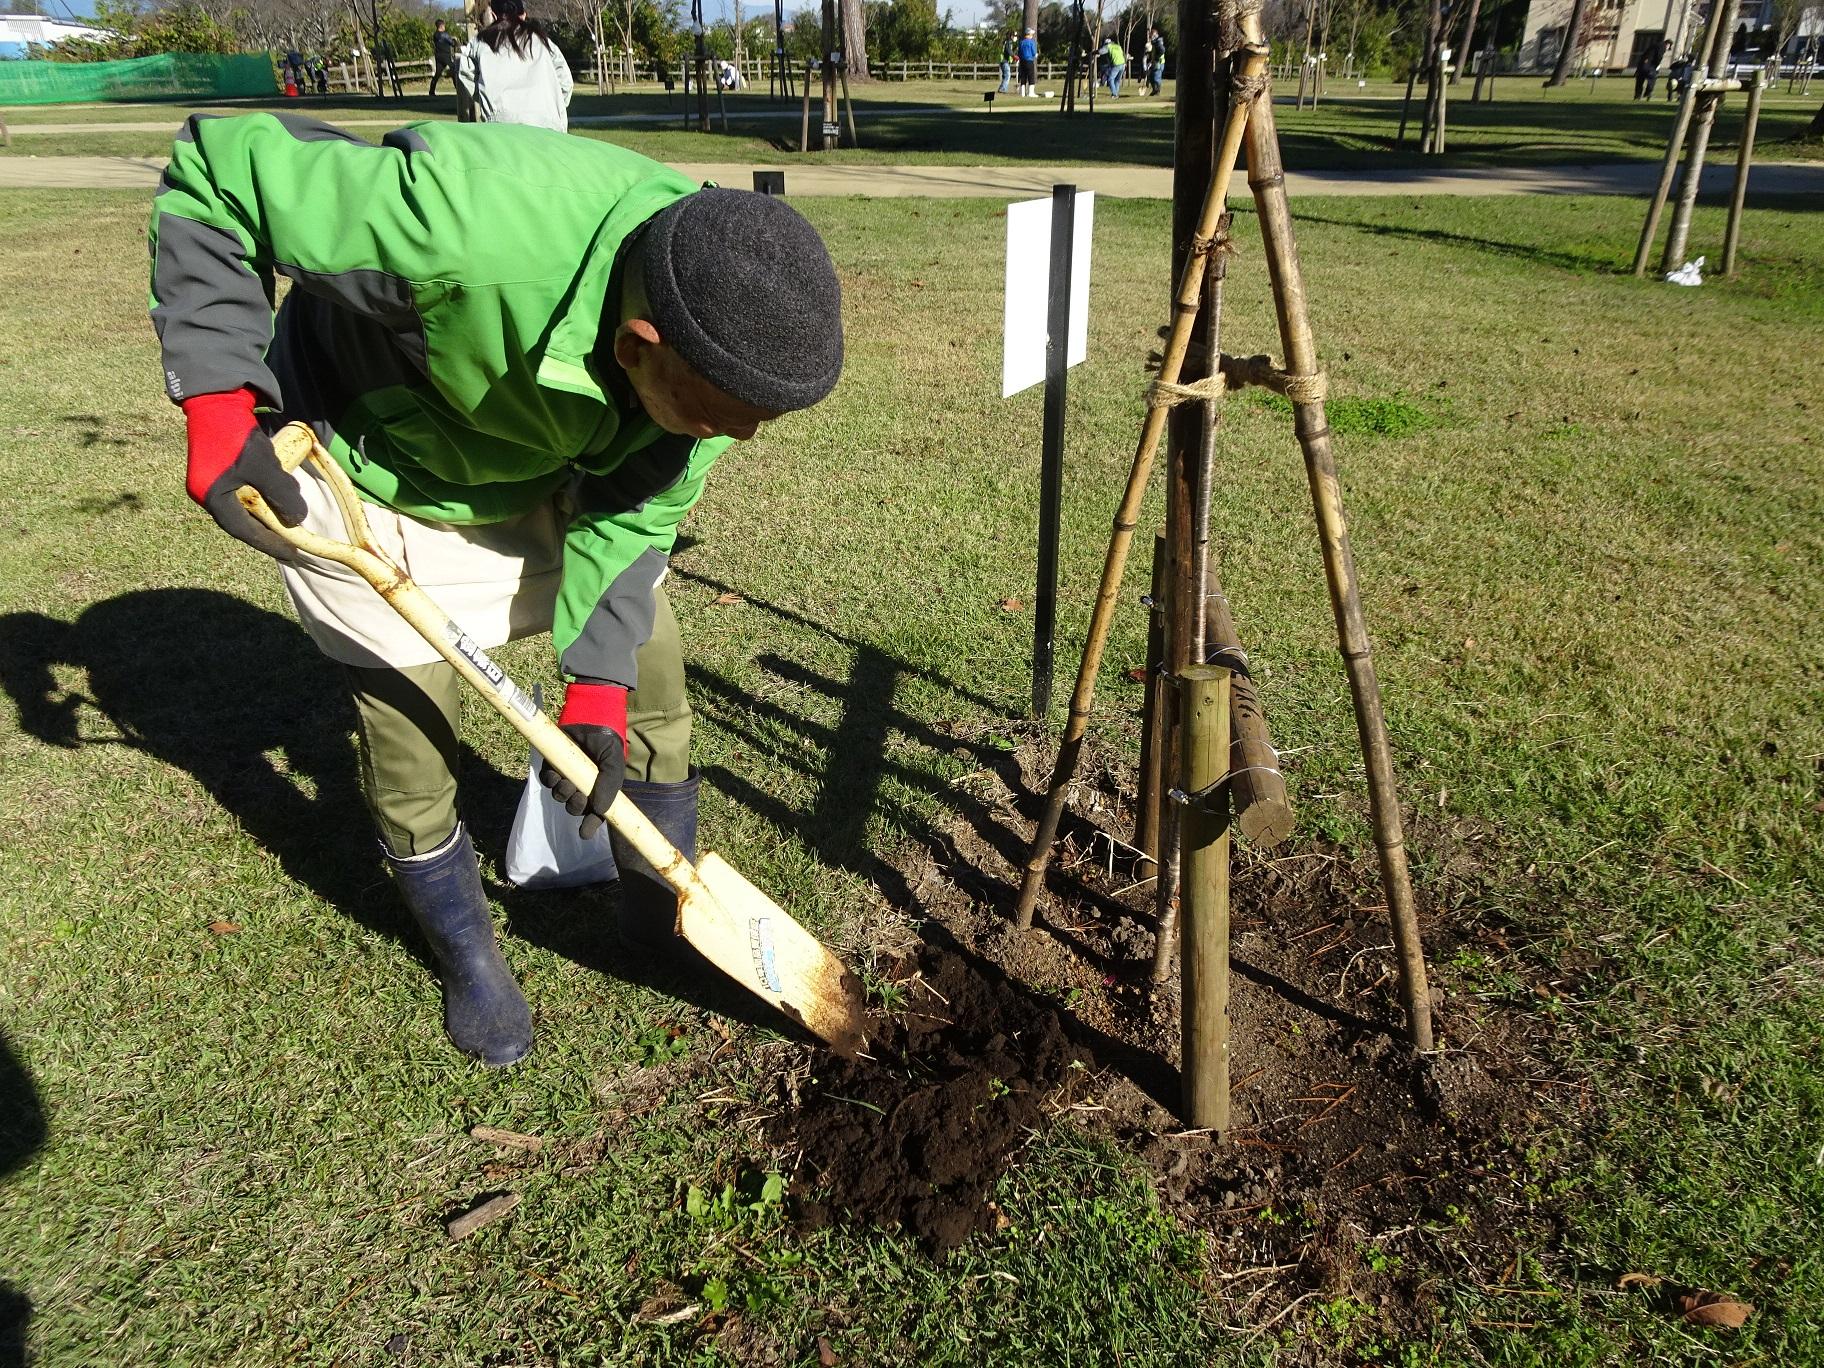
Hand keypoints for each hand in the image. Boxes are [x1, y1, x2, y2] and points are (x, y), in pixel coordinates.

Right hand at [182, 389, 305, 558]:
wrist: (216, 399)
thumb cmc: (235, 435)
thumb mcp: (263, 467)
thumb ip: (280, 495)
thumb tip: (297, 520)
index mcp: (212, 498)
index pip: (244, 531)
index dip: (270, 544)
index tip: (293, 553)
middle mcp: (207, 492)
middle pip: (243, 520)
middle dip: (270, 529)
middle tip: (294, 539)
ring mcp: (212, 479)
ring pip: (245, 504)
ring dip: (268, 509)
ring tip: (290, 515)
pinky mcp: (220, 466)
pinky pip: (245, 489)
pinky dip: (263, 494)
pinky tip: (278, 491)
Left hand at [540, 681, 627, 839]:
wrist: (591, 716)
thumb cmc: (607, 740)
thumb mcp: (614, 764)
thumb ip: (610, 786)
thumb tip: (599, 810)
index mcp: (600, 789)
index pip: (595, 814)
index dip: (590, 825)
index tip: (584, 834)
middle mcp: (582, 785)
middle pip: (574, 807)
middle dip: (574, 806)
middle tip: (578, 797)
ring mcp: (566, 775)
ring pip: (559, 795)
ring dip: (561, 793)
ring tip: (567, 783)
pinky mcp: (552, 764)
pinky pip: (546, 780)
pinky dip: (550, 780)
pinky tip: (556, 774)